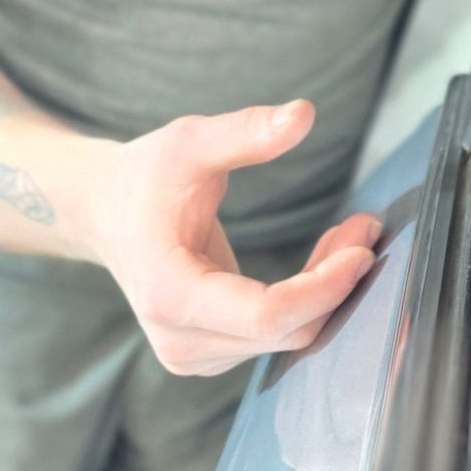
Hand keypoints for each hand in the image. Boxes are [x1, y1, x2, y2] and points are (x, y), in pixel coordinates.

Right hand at [84, 98, 380, 373]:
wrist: (103, 211)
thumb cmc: (145, 175)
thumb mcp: (190, 142)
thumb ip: (245, 131)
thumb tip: (304, 114)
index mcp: (169, 294)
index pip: (265, 316)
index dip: (322, 289)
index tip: (362, 251)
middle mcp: (179, 340)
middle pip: (285, 331)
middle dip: (336, 282)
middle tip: (367, 226)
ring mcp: (194, 355)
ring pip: (288, 336)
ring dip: (328, 289)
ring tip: (351, 232)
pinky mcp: (212, 354)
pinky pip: (277, 335)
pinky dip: (309, 298)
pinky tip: (324, 256)